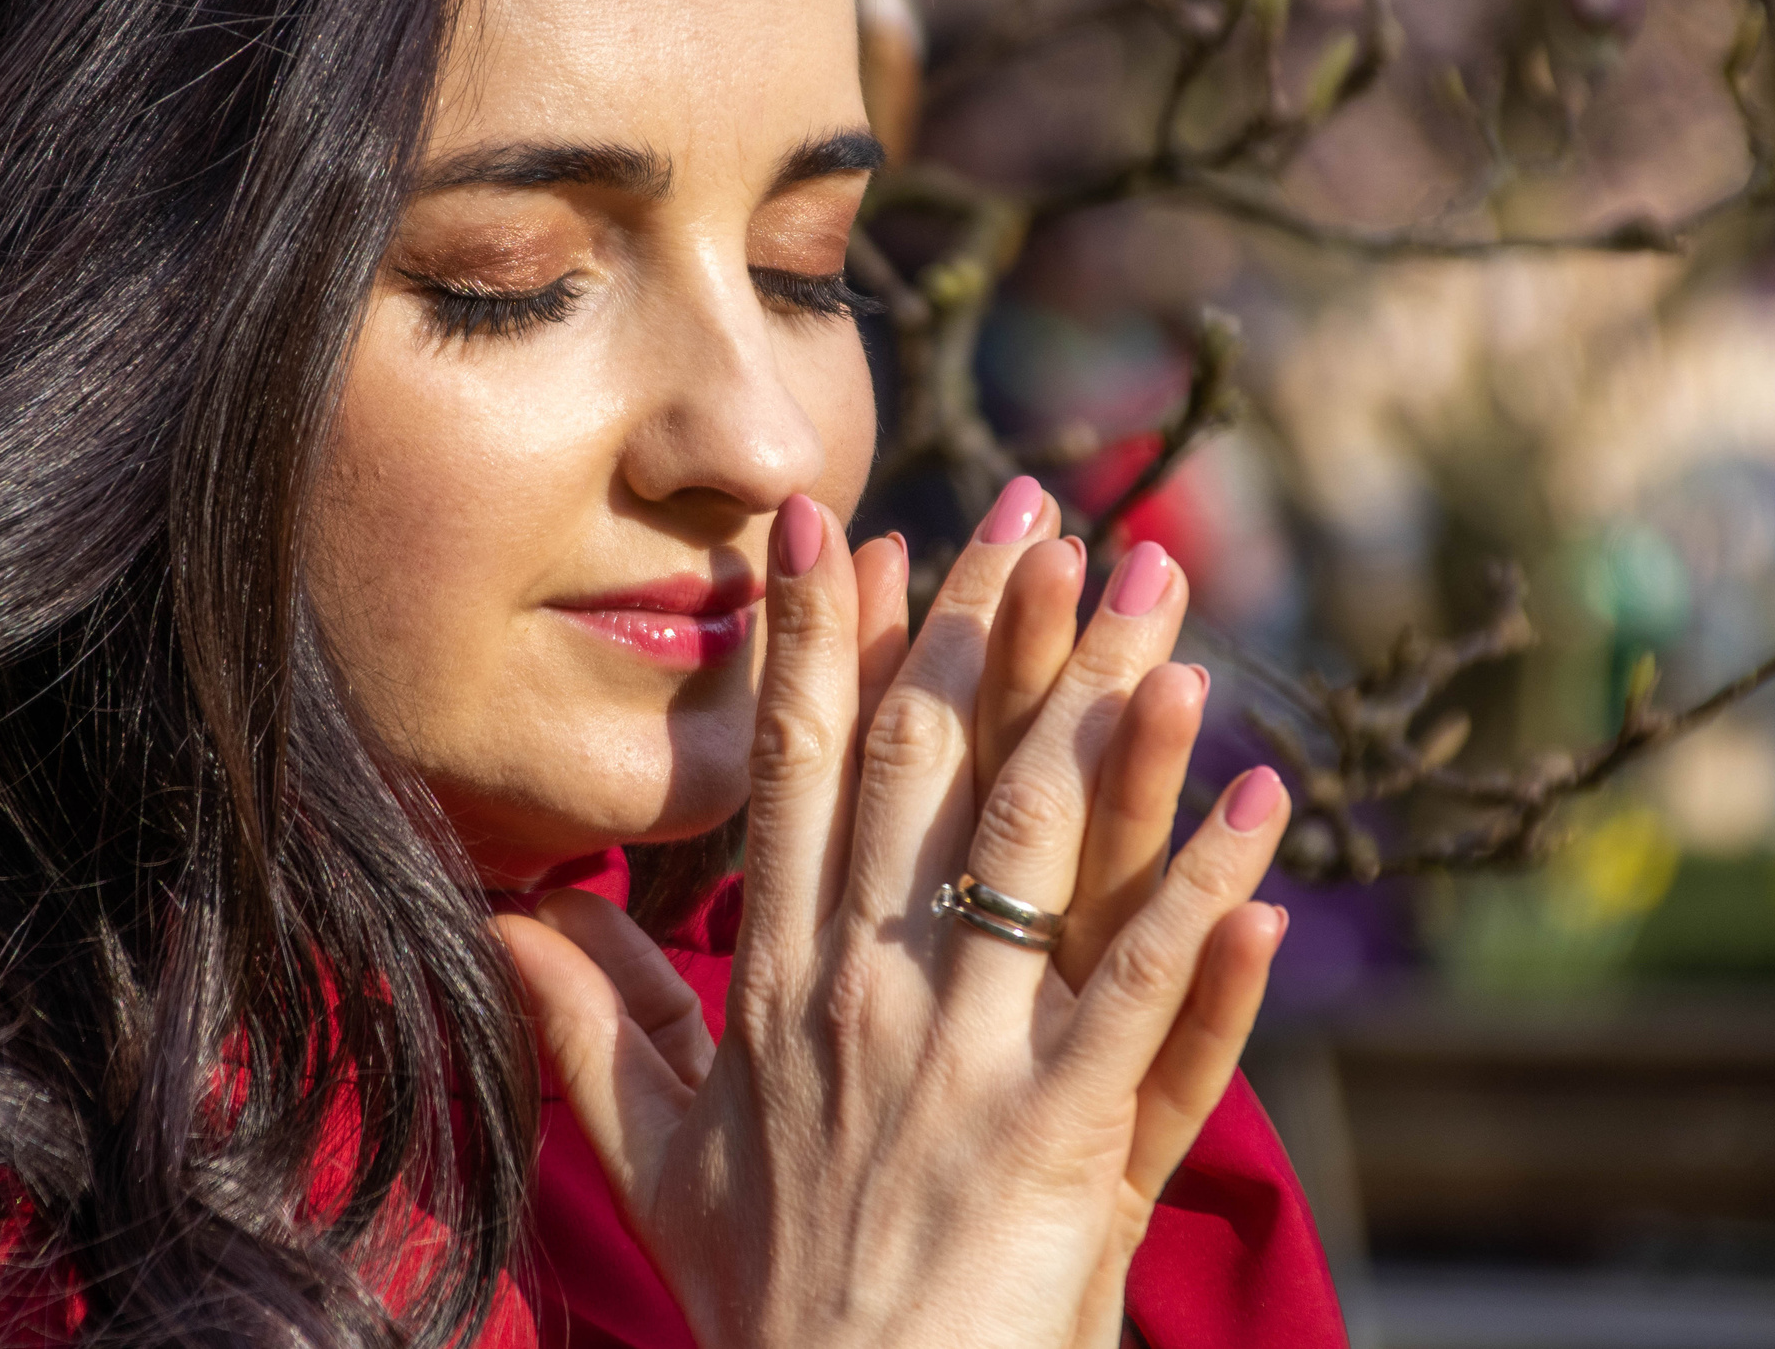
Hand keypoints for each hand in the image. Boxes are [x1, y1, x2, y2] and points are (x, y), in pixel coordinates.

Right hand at [497, 479, 1288, 1348]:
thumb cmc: (763, 1301)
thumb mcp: (649, 1156)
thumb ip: (589, 1022)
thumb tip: (515, 914)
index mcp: (775, 982)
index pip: (794, 771)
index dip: (819, 641)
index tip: (836, 527)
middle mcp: (863, 987)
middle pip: (924, 764)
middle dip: (977, 620)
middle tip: (1028, 505)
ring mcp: (963, 1052)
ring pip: (1037, 836)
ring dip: (1102, 698)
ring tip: (1156, 587)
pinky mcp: (1057, 1127)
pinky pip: (1142, 984)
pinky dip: (1204, 890)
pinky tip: (1259, 805)